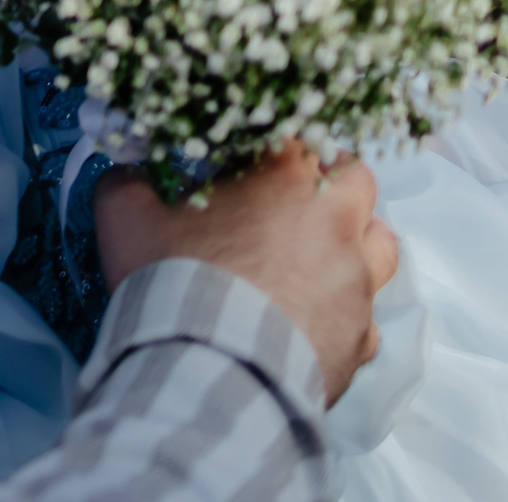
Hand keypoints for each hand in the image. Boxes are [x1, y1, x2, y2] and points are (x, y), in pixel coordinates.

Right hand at [93, 142, 399, 404]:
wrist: (211, 369)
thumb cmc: (174, 282)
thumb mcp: (126, 218)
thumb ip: (127, 182)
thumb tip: (126, 172)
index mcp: (287, 181)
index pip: (298, 137)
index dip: (273, 146)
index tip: (250, 161)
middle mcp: (336, 224)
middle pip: (357, 179)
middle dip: (330, 183)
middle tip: (291, 200)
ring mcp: (357, 283)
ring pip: (382, 244)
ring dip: (355, 242)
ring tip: (317, 256)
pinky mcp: (361, 338)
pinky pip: (368, 317)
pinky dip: (346, 312)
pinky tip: (312, 319)